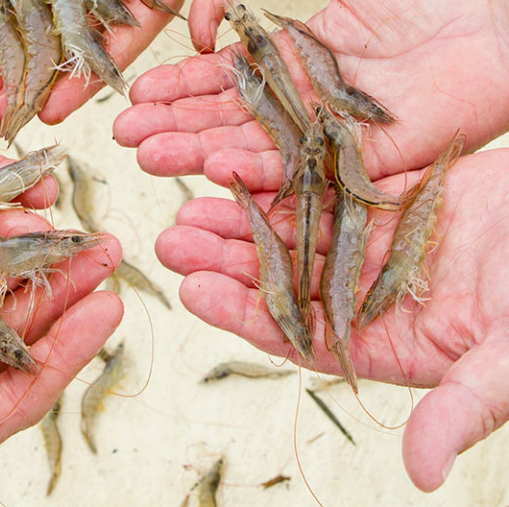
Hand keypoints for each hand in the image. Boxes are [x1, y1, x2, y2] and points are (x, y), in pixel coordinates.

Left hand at [18, 0, 239, 125]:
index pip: (111, 56)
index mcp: (148, 11)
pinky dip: (14, 5)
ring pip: (48, 23)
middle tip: (4, 113)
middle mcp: (114, 5)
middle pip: (72, 49)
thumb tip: (207, 41)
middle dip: (40, 81)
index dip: (82, 85)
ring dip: (19, 51)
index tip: (52, 112)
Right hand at [113, 0, 508, 187]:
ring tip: (150, 155)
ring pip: (250, 147)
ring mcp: (322, 135)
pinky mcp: (354, 161)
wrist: (492, 35)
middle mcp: (297, 103)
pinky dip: (260, 169)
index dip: (179, 84)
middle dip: (172, 125)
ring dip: (198, 152)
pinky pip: (301, 170)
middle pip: (224, 118)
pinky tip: (218, 168)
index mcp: (291, 62)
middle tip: (124, 135)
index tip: (138, 90)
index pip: (222, 77)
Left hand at [156, 147, 508, 490]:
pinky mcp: (389, 197)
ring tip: (189, 199)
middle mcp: (372, 293)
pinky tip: (243, 163)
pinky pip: (324, 187)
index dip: (244, 313)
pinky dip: (286, 177)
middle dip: (227, 258)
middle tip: (171, 236)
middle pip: (283, 278)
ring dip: (243, 217)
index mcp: (391, 342)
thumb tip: (421, 473)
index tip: (193, 289)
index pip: (299, 333)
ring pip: (295, 230)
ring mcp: (378, 242)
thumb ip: (466, 406)